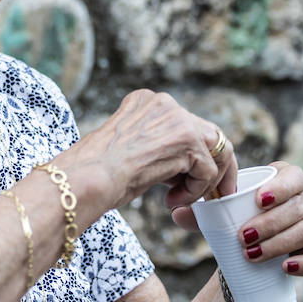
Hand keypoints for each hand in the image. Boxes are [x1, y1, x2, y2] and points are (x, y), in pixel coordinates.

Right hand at [65, 89, 238, 210]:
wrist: (87, 177)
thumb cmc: (97, 172)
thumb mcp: (129, 149)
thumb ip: (156, 147)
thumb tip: (180, 167)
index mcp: (146, 101)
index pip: (185, 124)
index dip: (193, 155)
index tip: (190, 178)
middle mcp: (165, 103)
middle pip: (208, 133)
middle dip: (213, 166)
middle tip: (213, 193)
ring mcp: (178, 118)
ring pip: (215, 150)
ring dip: (206, 181)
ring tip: (185, 199)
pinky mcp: (187, 140)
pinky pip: (207, 170)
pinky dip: (194, 191)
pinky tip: (171, 200)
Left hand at [171, 160, 302, 276]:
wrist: (242, 246)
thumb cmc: (231, 218)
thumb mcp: (215, 212)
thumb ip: (197, 211)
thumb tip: (176, 212)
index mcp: (285, 181)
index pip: (295, 176)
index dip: (282, 186)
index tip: (258, 199)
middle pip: (300, 207)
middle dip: (271, 222)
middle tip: (242, 237)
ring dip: (280, 243)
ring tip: (251, 254)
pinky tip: (285, 267)